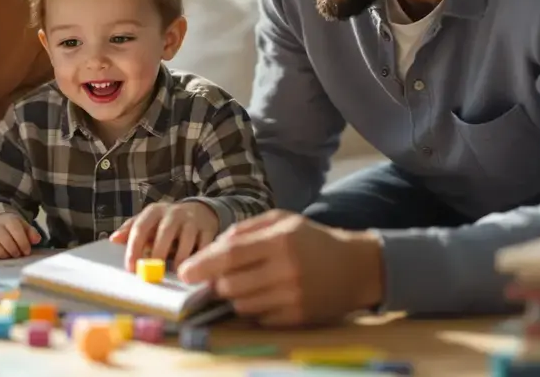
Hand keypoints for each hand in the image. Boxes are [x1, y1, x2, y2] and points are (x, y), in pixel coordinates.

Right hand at [0, 213, 40, 258]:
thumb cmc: (10, 227)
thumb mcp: (22, 226)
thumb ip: (31, 232)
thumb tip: (36, 240)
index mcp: (8, 220)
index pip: (17, 232)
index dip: (23, 244)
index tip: (27, 251)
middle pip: (8, 243)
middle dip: (16, 252)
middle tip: (19, 254)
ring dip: (7, 256)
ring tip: (11, 255)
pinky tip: (1, 256)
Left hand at [109, 201, 219, 272]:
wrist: (199, 211)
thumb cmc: (166, 222)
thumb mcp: (148, 222)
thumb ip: (130, 230)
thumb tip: (113, 239)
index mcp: (154, 211)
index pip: (140, 227)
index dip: (134, 248)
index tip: (131, 268)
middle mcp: (174, 213)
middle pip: (164, 233)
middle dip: (158, 254)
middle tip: (153, 273)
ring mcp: (192, 220)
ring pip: (186, 241)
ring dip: (180, 260)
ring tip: (175, 274)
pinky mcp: (209, 229)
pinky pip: (204, 246)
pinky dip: (199, 259)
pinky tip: (194, 270)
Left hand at [176, 209, 383, 326]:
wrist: (356, 267)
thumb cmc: (312, 240)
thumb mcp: (281, 220)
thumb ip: (245, 229)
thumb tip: (213, 247)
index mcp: (279, 241)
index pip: (230, 255)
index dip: (202, 265)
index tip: (183, 272)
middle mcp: (286, 270)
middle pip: (231, 285)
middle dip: (218, 282)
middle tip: (220, 276)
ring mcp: (293, 297)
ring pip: (241, 305)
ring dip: (235, 296)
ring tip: (250, 282)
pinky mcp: (298, 318)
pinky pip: (259, 318)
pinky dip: (255, 309)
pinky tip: (268, 295)